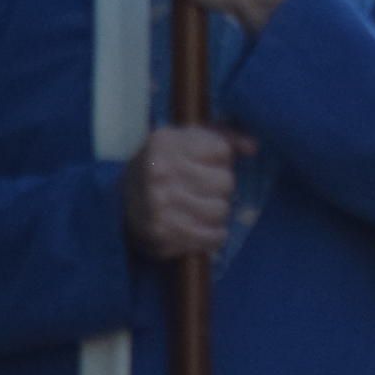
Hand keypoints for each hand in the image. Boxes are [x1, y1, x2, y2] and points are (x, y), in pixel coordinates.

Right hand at [122, 124, 256, 260]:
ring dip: (217, 212)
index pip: (222, 151)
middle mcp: (159, 172)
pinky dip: (212, 235)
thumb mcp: (186, 139)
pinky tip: (200, 227)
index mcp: (165, 142)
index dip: (220, 160)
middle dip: (220, 187)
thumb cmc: (164, 165)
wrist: (121, 201)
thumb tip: (253, 147)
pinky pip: (211, 238)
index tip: (204, 164)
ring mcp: (158, 205)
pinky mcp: (161, 235)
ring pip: (221, 211)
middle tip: (203, 189)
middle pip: (225, 182)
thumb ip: (223, 137)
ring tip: (200, 207)